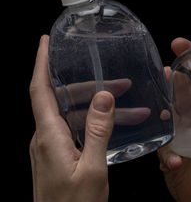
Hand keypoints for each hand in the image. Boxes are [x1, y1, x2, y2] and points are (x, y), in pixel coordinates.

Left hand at [30, 35, 114, 201]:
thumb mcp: (93, 169)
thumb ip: (98, 131)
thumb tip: (104, 97)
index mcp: (49, 137)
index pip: (39, 90)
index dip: (41, 63)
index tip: (45, 42)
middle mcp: (45, 138)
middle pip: (62, 99)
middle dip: (89, 86)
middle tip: (119, 80)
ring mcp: (51, 147)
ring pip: (72, 115)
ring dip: (97, 106)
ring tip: (129, 105)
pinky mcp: (58, 154)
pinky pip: (75, 129)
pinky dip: (94, 122)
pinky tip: (114, 124)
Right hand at [158, 38, 190, 201]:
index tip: (188, 47)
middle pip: (182, 90)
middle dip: (172, 76)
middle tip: (165, 68)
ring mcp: (182, 134)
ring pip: (167, 111)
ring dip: (161, 103)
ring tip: (159, 97)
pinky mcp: (170, 152)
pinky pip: (163, 147)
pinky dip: (167, 152)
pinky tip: (176, 161)